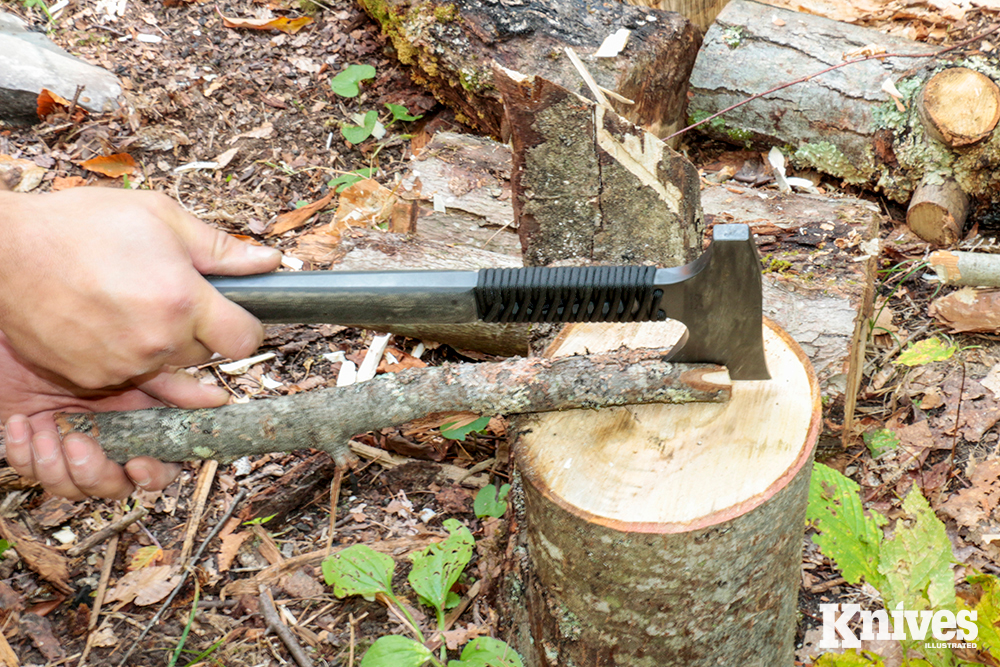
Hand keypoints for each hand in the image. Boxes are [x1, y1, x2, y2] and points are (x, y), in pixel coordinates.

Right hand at [0, 188, 281, 388]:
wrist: (4, 251)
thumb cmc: (82, 226)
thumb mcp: (160, 217)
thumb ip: (221, 247)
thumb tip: (270, 262)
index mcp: (182, 301)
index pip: (246, 340)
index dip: (246, 326)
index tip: (234, 315)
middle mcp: (157, 342)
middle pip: (206, 355)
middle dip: (198, 331)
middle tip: (167, 296)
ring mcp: (122, 366)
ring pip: (167, 368)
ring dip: (161, 346)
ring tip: (131, 305)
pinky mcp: (90, 381)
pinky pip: (127, 378)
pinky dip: (125, 357)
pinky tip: (106, 324)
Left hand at [0, 332, 229, 498]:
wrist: (28, 326)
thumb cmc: (79, 340)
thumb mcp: (130, 363)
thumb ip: (172, 385)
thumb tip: (218, 399)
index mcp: (138, 427)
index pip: (159, 466)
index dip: (153, 474)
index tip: (138, 464)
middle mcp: (107, 443)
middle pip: (115, 486)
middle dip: (95, 474)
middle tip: (79, 443)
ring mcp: (70, 449)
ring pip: (71, 487)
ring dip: (56, 464)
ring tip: (46, 429)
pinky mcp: (33, 449)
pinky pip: (30, 470)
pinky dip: (24, 451)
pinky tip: (22, 423)